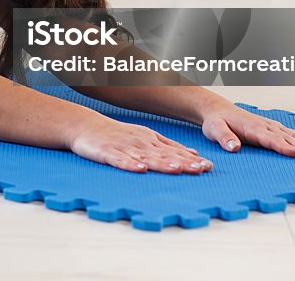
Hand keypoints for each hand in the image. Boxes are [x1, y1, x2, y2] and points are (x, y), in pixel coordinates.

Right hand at [69, 114, 213, 173]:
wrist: (86, 126)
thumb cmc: (116, 134)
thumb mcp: (145, 136)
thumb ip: (168, 146)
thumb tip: (192, 154)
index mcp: (150, 139)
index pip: (174, 151)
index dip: (191, 159)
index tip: (208, 167)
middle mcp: (140, 143)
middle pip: (164, 155)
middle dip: (183, 163)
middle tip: (201, 169)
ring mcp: (124, 147)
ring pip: (146, 157)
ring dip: (162, 163)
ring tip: (176, 169)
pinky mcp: (107, 153)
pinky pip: (120, 160)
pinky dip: (130, 165)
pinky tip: (140, 169)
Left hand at [201, 103, 294, 156]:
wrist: (218, 110)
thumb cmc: (216, 122)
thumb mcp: (214, 130)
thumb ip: (224, 138)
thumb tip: (234, 148)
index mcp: (252, 128)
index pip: (271, 139)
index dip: (285, 147)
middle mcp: (265, 126)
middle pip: (287, 137)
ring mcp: (270, 126)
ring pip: (292, 135)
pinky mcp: (272, 127)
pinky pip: (291, 133)